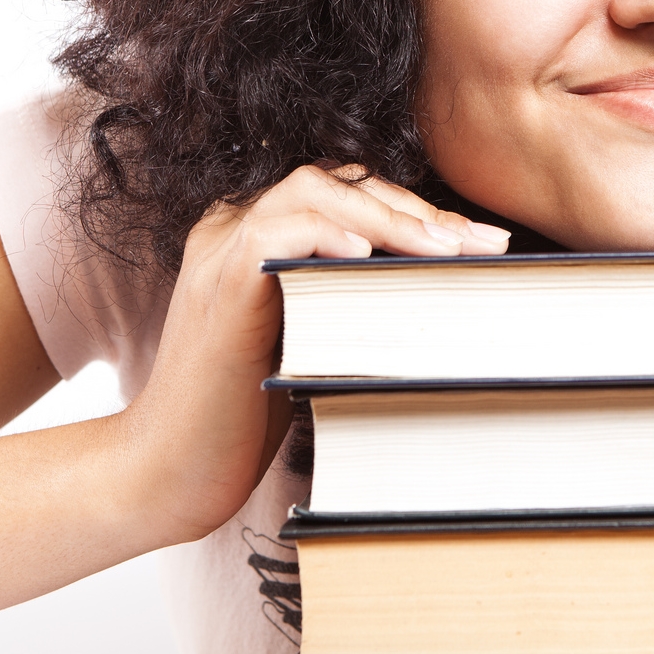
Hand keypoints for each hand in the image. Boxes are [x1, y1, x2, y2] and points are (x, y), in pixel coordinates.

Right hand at [114, 165, 509, 544]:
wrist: (170, 470)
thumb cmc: (246, 416)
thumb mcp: (315, 341)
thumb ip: (353, 300)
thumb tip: (441, 285)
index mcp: (261, 236)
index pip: (350, 195)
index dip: (418, 211)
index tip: (482, 243)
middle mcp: (237, 228)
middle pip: (340, 183)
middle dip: (418, 208)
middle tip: (482, 244)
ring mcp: (222, 251)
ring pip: (312, 192)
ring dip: (388, 216)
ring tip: (445, 249)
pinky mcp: (217, 285)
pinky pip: (273, 233)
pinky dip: (326, 235)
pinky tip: (368, 257)